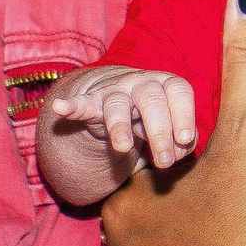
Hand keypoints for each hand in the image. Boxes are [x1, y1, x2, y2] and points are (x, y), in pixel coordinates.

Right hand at [45, 66, 198, 169]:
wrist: (119, 102)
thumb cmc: (154, 118)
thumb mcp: (171, 127)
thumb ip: (180, 141)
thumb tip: (178, 154)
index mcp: (166, 84)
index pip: (179, 92)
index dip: (184, 115)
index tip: (185, 140)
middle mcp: (142, 83)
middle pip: (151, 101)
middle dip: (159, 132)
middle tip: (164, 162)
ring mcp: (115, 91)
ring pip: (118, 106)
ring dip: (120, 127)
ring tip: (122, 147)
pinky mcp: (91, 102)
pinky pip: (81, 104)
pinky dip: (70, 106)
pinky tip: (60, 107)